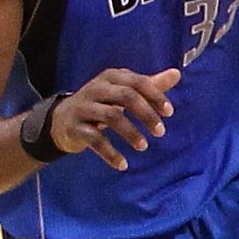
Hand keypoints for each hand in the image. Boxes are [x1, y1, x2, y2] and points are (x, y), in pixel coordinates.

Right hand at [53, 66, 180, 169]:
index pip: (137, 82)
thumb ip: (150, 85)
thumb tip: (176, 74)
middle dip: (146, 114)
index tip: (169, 113)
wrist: (62, 120)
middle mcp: (96, 88)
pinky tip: (123, 164)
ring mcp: (83, 107)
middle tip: (161, 132)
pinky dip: (110, 153)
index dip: (155, 96)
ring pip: (111, 116)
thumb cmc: (101, 104)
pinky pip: (94, 139)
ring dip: (131, 132)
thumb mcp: (123, 92)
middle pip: (126, 96)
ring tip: (144, 146)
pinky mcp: (74, 127)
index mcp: (111, 77)